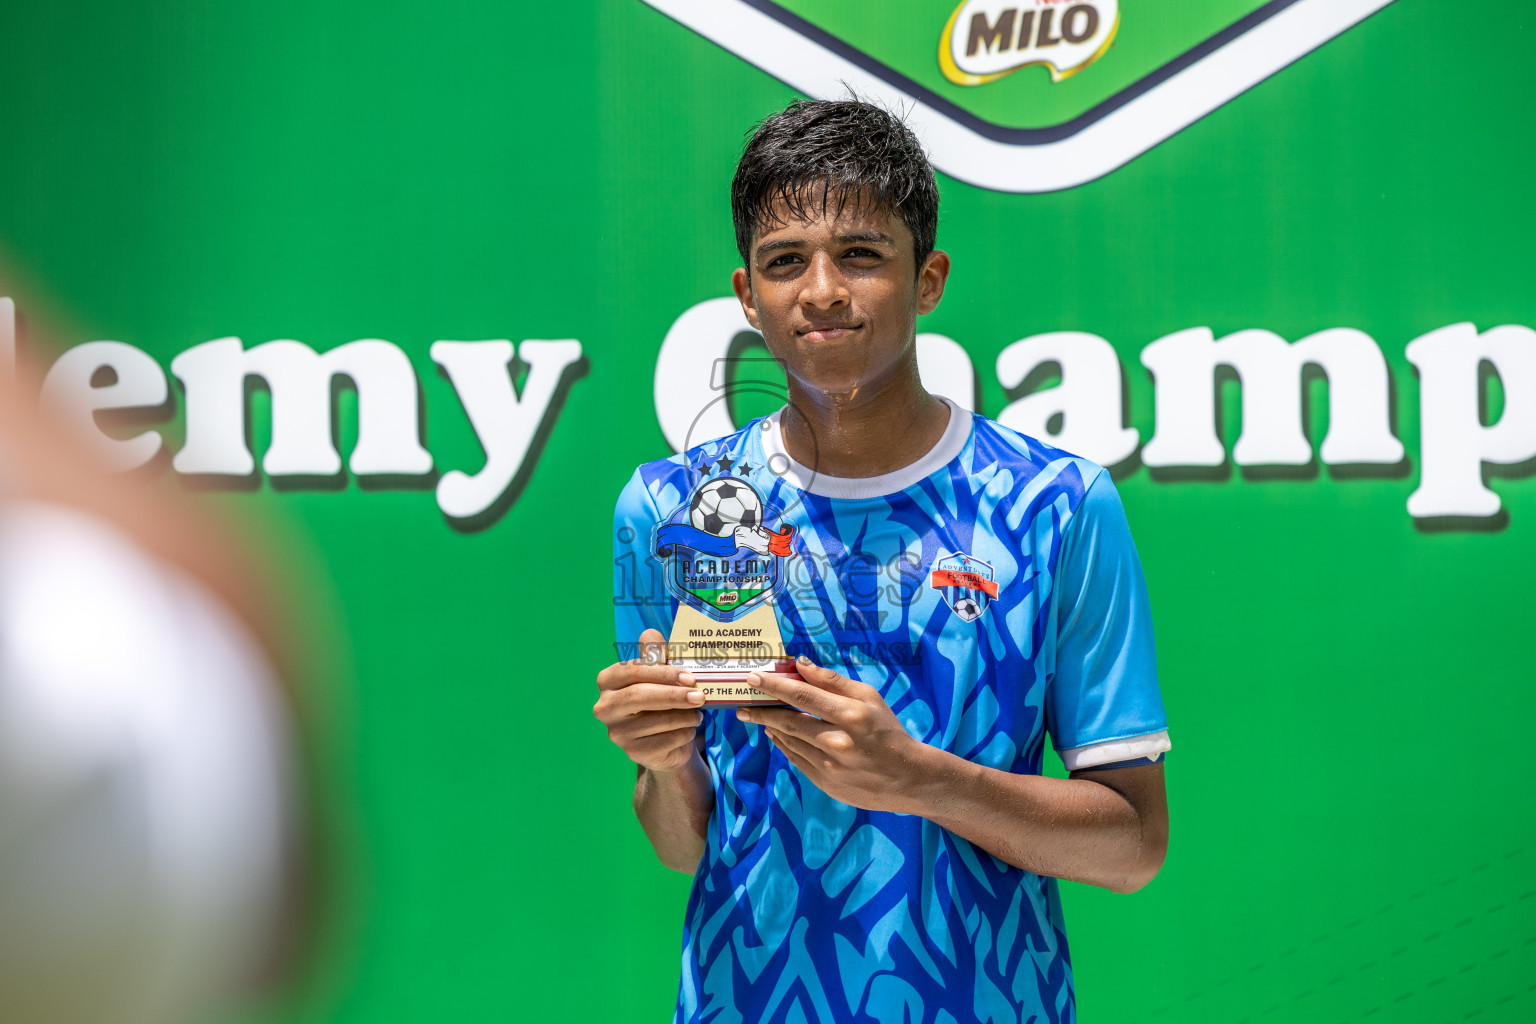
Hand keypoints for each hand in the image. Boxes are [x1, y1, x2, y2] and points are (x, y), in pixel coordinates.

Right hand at [593, 628, 705, 772]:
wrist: (664, 739)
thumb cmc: (661, 697)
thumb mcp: (659, 673)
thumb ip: (654, 654)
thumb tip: (651, 634)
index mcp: (608, 680)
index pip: (633, 672)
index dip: (663, 673)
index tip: (690, 677)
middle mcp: (605, 707)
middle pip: (639, 697)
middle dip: (674, 696)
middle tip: (700, 696)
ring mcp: (616, 733)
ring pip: (656, 721)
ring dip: (684, 717)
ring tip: (698, 713)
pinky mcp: (632, 752)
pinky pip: (664, 742)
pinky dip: (683, 734)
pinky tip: (689, 730)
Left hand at [738, 656, 929, 813]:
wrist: (908, 777)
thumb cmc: (888, 731)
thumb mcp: (869, 697)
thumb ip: (832, 681)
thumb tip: (800, 665)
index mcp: (850, 716)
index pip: (803, 696)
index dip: (774, 685)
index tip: (754, 677)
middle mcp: (837, 742)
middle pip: (789, 721)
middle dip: (761, 710)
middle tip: (742, 703)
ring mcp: (830, 766)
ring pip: (789, 742)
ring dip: (770, 727)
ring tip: (757, 716)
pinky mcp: (825, 783)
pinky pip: (796, 760)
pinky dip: (783, 745)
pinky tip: (777, 735)